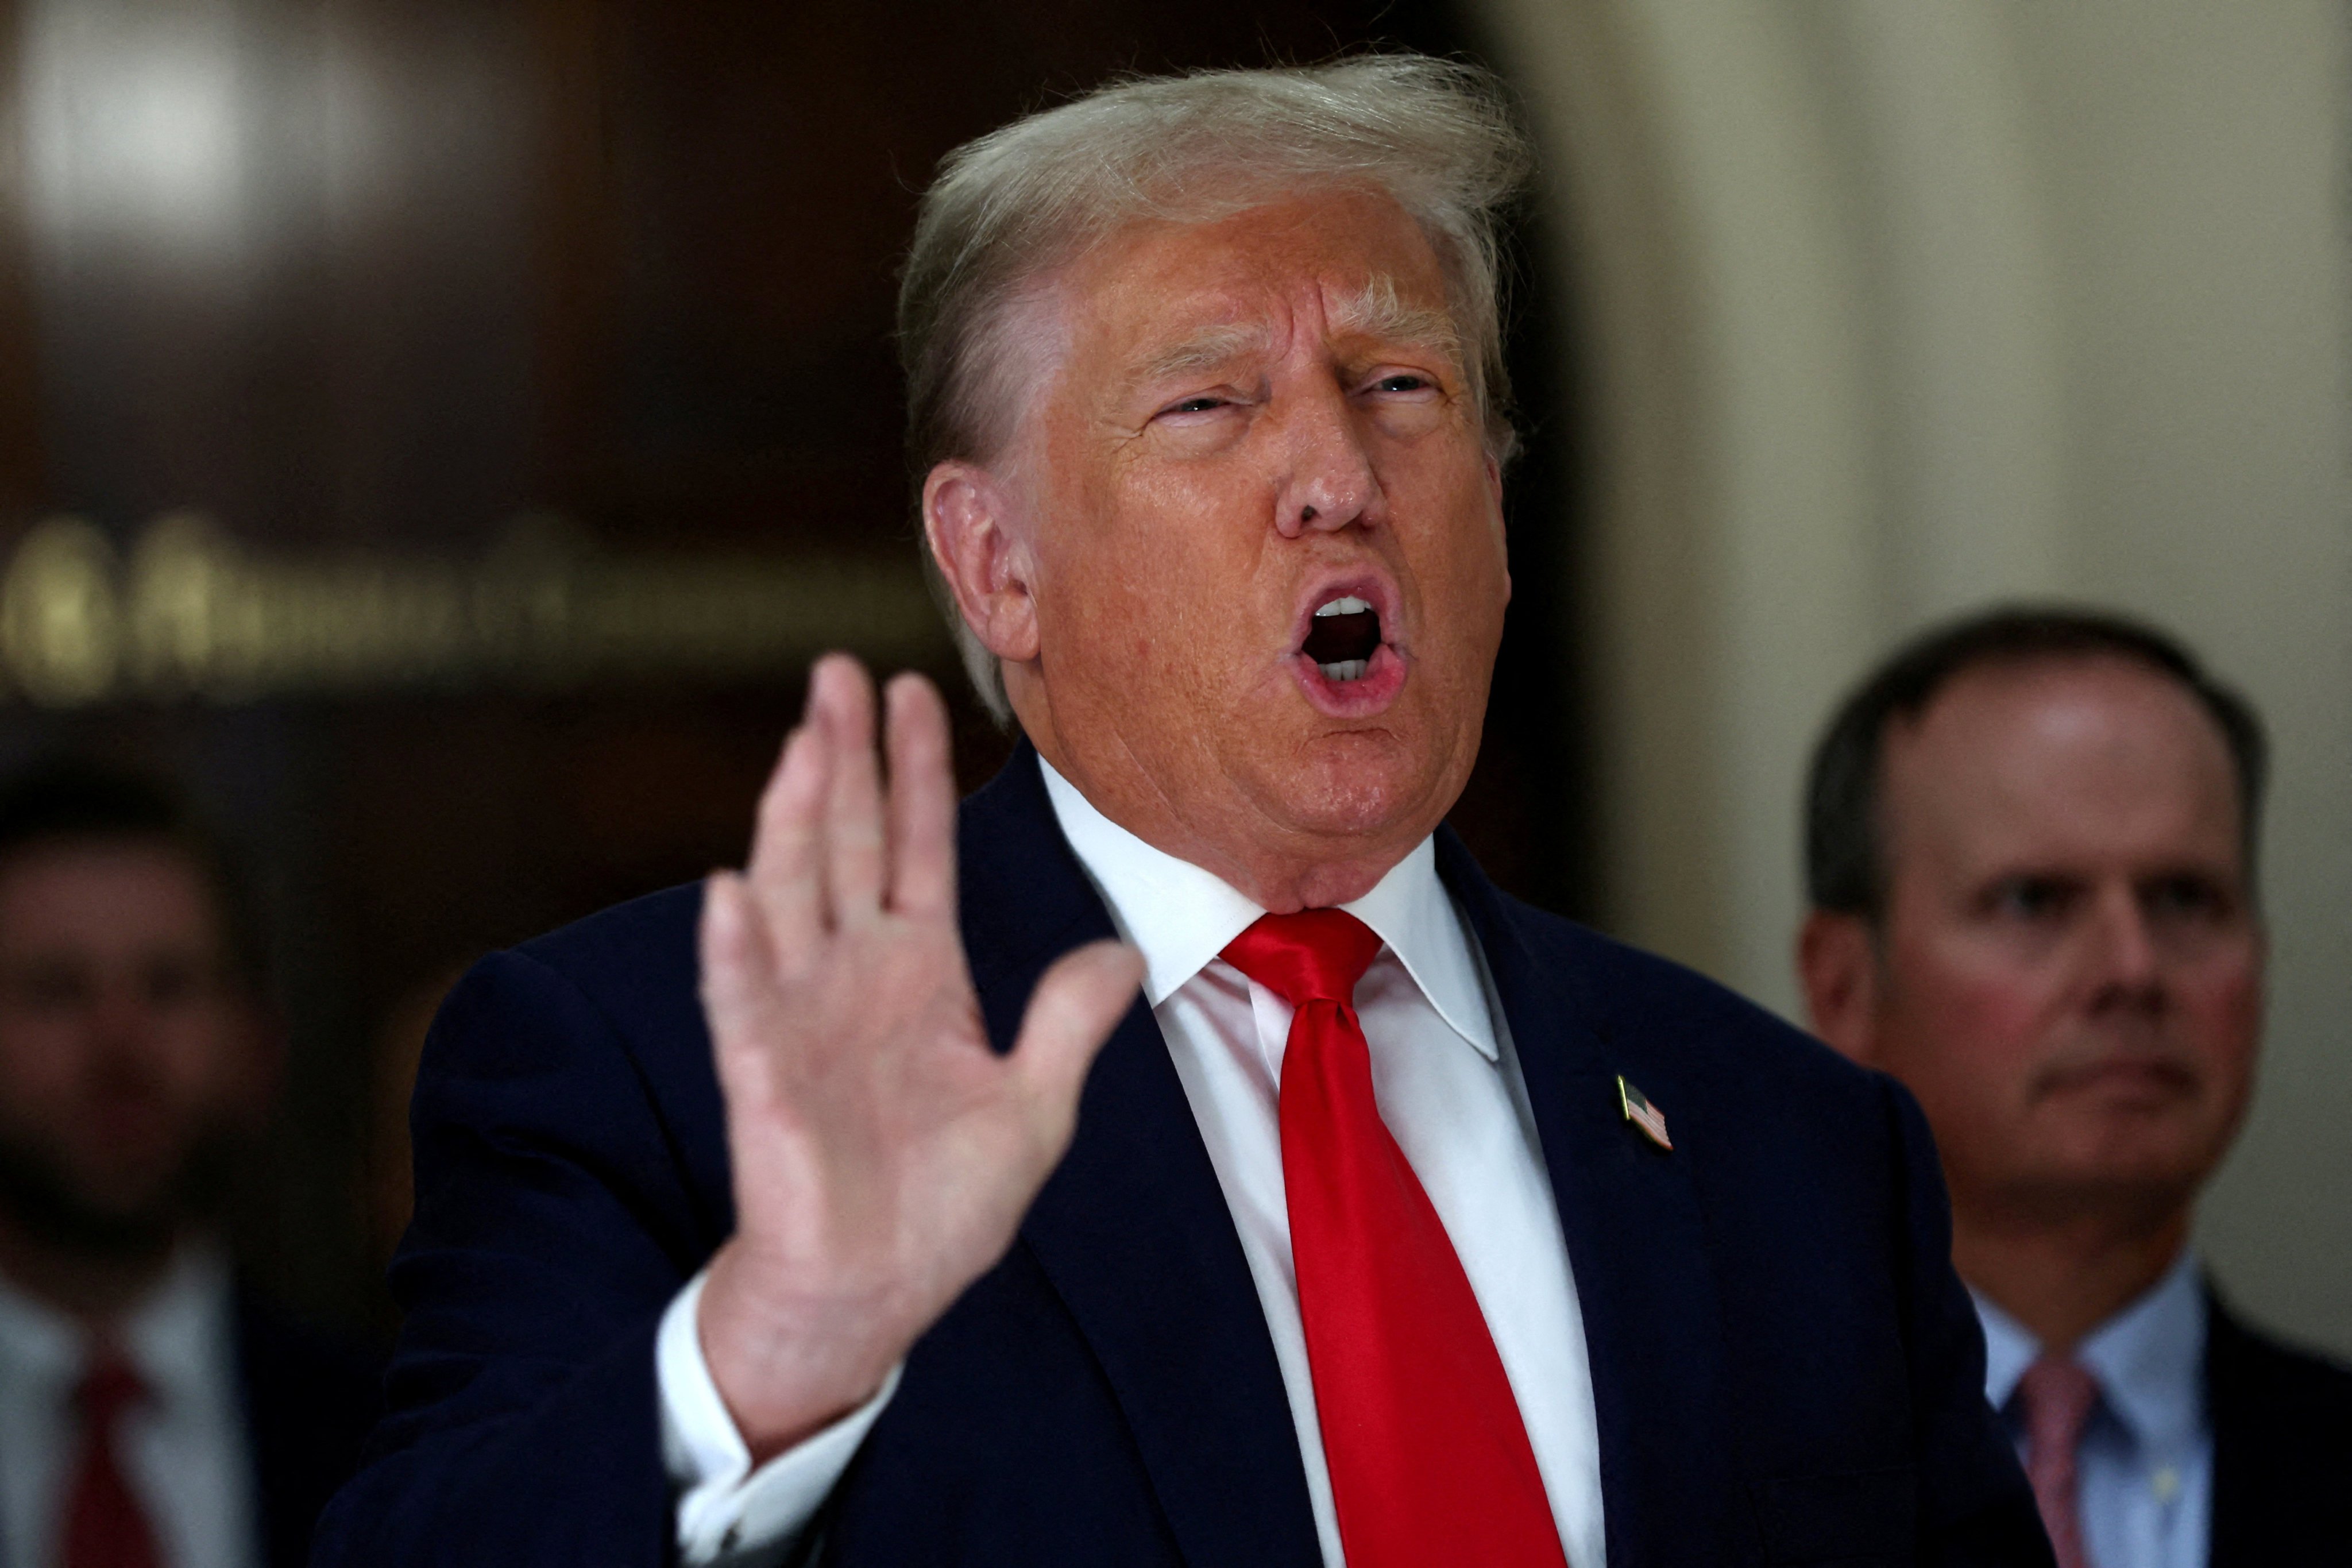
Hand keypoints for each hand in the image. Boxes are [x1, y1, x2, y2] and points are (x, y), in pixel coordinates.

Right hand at [695, 654, 1141, 1459]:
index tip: (915, 689)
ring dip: (791, 819)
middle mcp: (853, 976)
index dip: (915, 772)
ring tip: (803, 740)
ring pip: (792, 896)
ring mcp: (802, 1019)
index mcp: (919, 974)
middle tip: (836, 669)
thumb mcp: (1032, 1109)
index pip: (915, 848)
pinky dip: (736, 951)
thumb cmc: (939, 1209)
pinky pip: (745, 1004)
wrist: (873, 1295)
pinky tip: (731, 892)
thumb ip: (1067, 1025)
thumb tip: (1124, 953)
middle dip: (842, 757)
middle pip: (844, 844)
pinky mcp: (763, 1077)